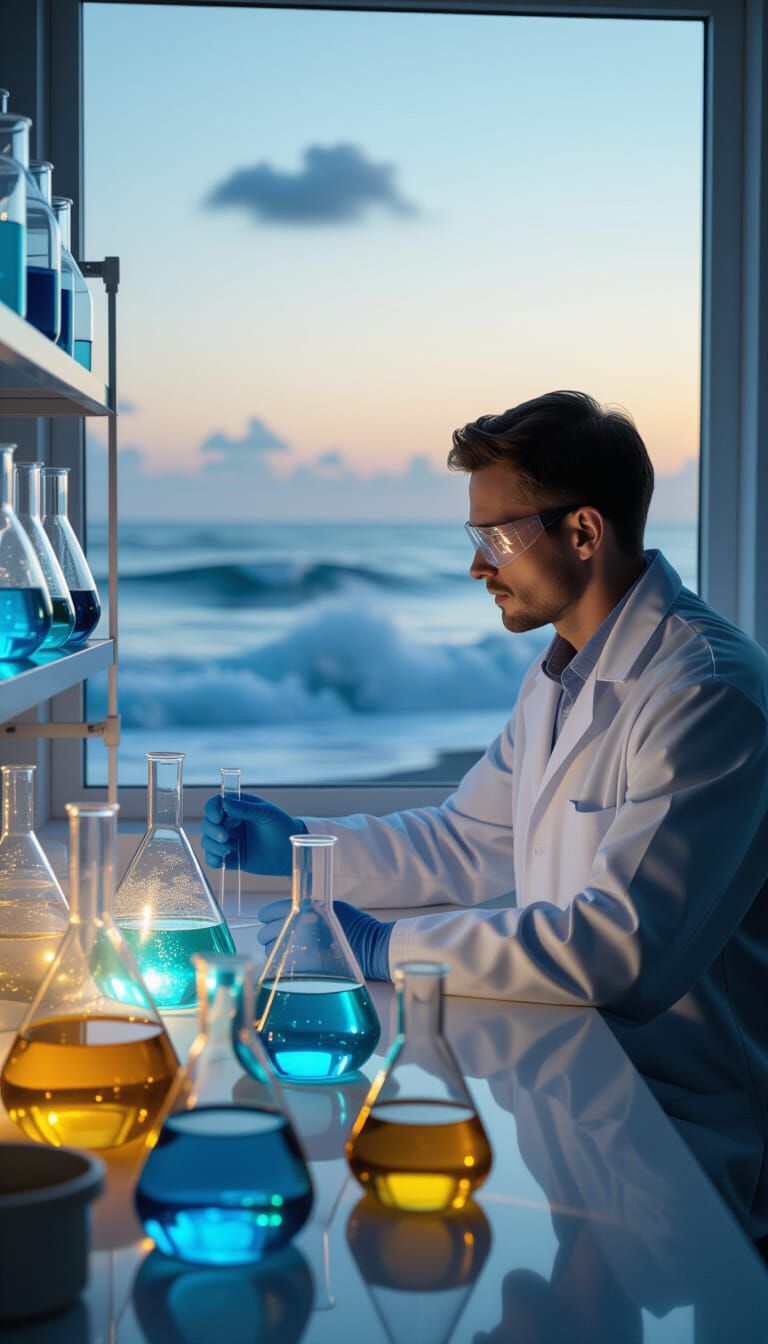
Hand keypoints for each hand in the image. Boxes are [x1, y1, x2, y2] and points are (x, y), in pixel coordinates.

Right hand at [201, 793, 306, 875]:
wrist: (291, 851)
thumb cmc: (282, 826)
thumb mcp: (266, 813)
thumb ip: (245, 808)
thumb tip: (225, 802)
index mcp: (238, 807)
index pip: (216, 804)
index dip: (212, 810)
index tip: (218, 818)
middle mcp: (230, 823)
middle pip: (208, 824)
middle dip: (212, 830)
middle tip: (226, 837)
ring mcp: (230, 841)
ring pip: (208, 841)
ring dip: (213, 845)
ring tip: (228, 850)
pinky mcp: (231, 858)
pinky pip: (213, 859)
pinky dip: (213, 859)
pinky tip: (221, 861)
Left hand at [256, 899, 392, 981]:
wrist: (372, 945)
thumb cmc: (354, 925)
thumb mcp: (329, 907)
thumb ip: (306, 908)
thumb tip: (285, 912)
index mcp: (303, 909)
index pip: (269, 912)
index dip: (266, 917)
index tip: (267, 919)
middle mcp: (298, 926)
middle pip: (266, 933)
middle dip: (267, 936)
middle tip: (274, 937)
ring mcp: (300, 947)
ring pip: (270, 951)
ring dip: (274, 951)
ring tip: (287, 950)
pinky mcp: (304, 965)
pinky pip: (281, 965)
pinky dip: (282, 964)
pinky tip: (291, 962)